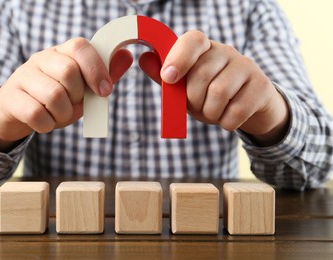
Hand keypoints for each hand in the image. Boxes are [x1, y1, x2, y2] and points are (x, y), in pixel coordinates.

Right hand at [0, 38, 132, 150]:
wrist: (16, 112)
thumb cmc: (55, 99)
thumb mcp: (82, 88)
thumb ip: (103, 75)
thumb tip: (126, 56)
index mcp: (61, 52)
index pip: (80, 47)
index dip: (96, 69)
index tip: (105, 91)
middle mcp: (40, 59)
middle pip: (68, 72)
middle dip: (77, 97)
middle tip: (73, 105)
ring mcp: (23, 76)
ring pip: (53, 95)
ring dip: (63, 114)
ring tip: (59, 116)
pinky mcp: (11, 97)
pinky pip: (36, 113)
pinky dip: (47, 124)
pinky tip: (45, 123)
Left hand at [139, 30, 289, 145]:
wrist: (249, 107)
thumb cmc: (210, 95)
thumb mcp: (185, 87)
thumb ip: (164, 75)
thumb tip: (144, 59)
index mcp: (204, 48)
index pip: (193, 40)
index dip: (179, 58)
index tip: (169, 78)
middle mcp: (227, 51)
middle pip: (201, 75)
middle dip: (193, 100)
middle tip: (198, 106)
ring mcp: (247, 66)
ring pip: (219, 92)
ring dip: (210, 113)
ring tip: (213, 113)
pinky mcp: (262, 85)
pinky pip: (236, 111)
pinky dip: (226, 123)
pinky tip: (228, 118)